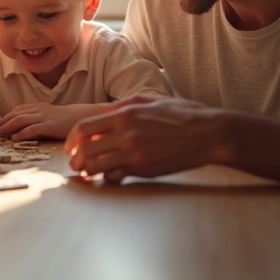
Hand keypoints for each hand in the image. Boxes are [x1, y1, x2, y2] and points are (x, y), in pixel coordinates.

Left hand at [0, 103, 99, 140]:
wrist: (82, 117)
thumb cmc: (65, 120)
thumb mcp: (48, 116)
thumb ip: (36, 120)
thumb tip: (21, 130)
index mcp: (37, 107)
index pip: (16, 110)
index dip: (5, 117)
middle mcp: (39, 110)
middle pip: (15, 114)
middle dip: (3, 122)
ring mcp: (44, 117)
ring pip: (21, 119)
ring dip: (8, 127)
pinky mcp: (50, 126)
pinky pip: (33, 128)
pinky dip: (22, 133)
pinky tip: (14, 138)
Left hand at [64, 95, 223, 182]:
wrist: (209, 133)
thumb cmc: (181, 114)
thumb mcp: (148, 101)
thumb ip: (122, 106)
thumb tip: (102, 112)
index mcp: (124, 114)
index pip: (83, 127)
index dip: (71, 139)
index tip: (70, 146)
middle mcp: (125, 133)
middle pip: (85, 149)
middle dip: (75, 159)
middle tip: (74, 164)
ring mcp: (134, 153)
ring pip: (97, 166)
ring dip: (88, 171)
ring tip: (86, 173)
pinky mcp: (145, 168)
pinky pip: (116, 176)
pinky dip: (108, 178)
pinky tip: (109, 177)